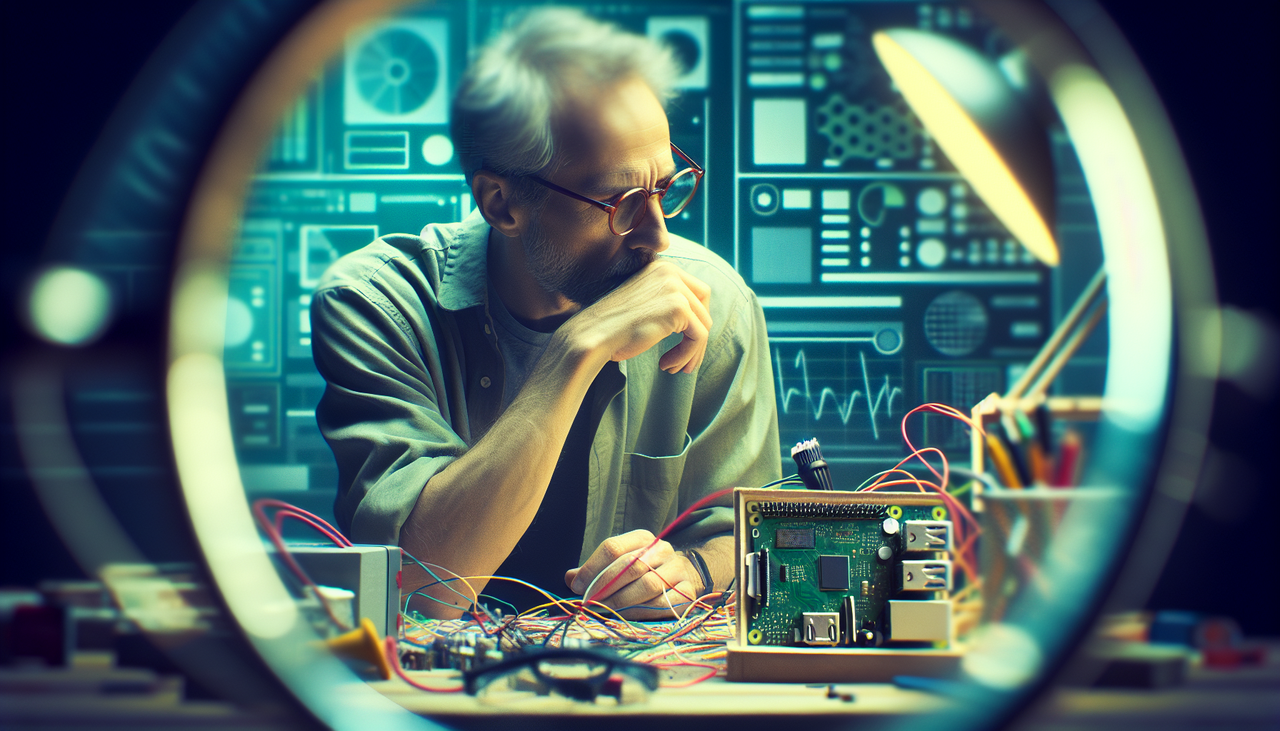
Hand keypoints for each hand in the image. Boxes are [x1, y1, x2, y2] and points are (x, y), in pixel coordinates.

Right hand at [563, 260, 711, 373]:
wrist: (592, 335)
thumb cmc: (612, 328)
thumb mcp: (645, 306)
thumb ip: (668, 304)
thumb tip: (701, 323)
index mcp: (662, 268)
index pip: (697, 291)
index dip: (695, 319)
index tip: (685, 342)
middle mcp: (670, 272)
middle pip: (704, 306)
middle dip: (699, 335)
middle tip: (686, 359)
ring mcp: (676, 288)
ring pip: (703, 325)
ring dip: (692, 351)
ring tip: (675, 368)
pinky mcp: (679, 308)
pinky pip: (698, 338)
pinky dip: (687, 355)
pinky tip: (666, 365)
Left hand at [564, 530, 703, 618]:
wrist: (684, 576)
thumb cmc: (643, 572)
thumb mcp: (620, 564)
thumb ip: (595, 571)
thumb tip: (570, 577)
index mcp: (642, 538)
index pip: (613, 547)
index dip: (591, 567)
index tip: (576, 586)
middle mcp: (662, 549)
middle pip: (629, 565)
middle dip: (604, 586)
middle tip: (588, 603)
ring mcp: (677, 569)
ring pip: (647, 585)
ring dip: (621, 601)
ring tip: (604, 611)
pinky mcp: (687, 591)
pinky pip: (663, 603)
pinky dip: (641, 612)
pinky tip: (626, 617)